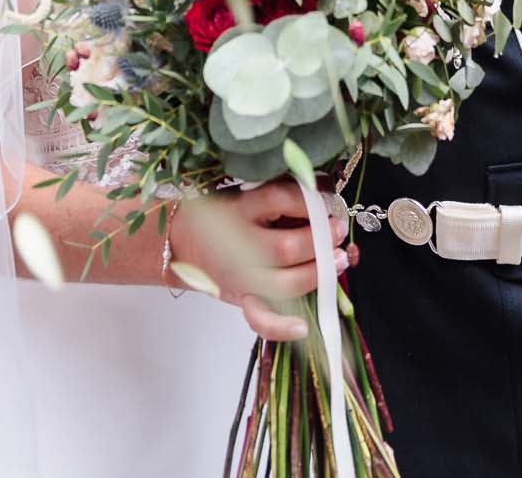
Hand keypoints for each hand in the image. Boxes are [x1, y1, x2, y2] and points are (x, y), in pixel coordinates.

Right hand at [170, 180, 353, 343]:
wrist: (182, 243)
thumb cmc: (222, 217)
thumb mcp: (245, 195)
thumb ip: (279, 196)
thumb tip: (322, 193)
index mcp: (237, 210)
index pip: (277, 199)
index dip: (308, 200)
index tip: (325, 200)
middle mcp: (236, 245)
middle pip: (285, 247)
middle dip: (320, 240)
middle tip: (337, 229)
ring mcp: (239, 277)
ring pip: (283, 283)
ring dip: (317, 273)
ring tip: (338, 259)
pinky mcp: (241, 299)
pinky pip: (260, 319)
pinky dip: (282, 327)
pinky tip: (303, 325)